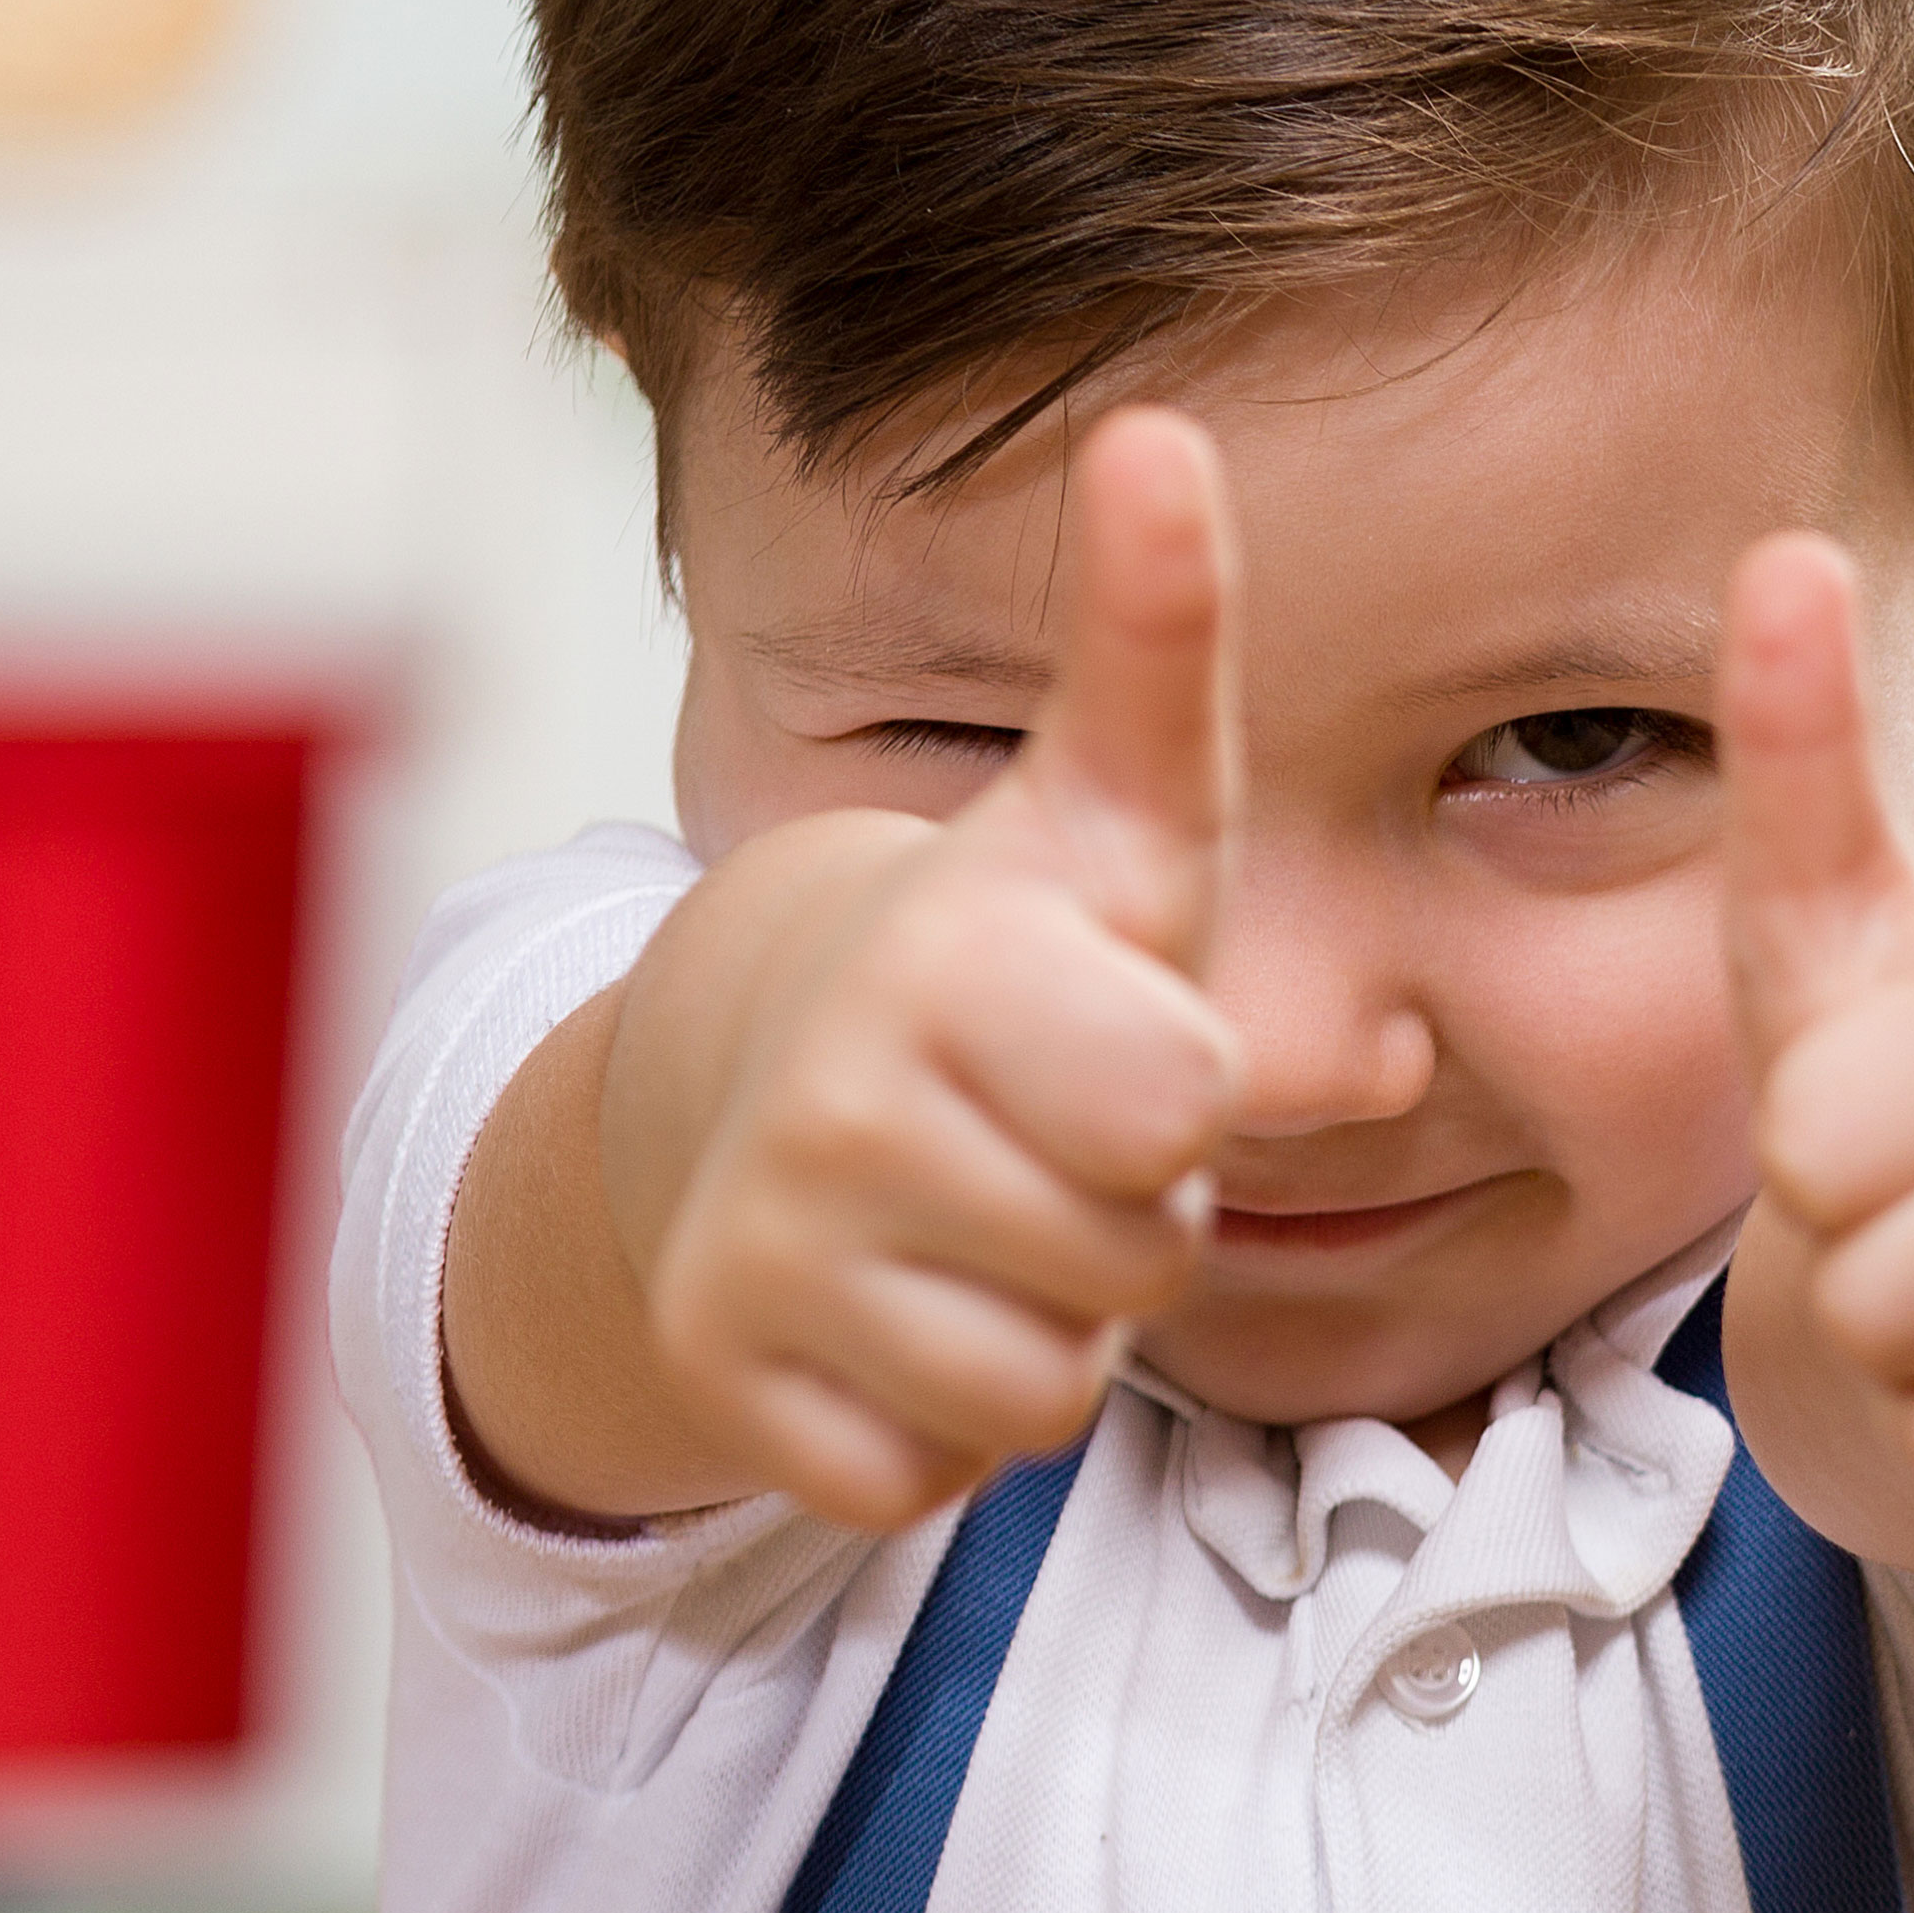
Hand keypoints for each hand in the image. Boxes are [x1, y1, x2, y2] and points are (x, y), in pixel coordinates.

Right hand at [584, 412, 1242, 1530]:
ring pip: (1038, 1396)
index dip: (1185, 1100)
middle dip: (1127, 1225)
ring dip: (1044, 1331)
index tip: (1116, 1035)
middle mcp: (835, 1111)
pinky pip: (922, 1479)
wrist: (731, 1077)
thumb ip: (1158, 647)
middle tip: (1053, 1141)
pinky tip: (898, 1314)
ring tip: (986, 1222)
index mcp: (945, 963)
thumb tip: (1161, 434)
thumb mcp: (1103, 816)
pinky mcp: (728, 1390)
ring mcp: (766, 1259)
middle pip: (1130, 1269)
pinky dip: (933, 1425)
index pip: (1178, 1107)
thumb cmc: (999, 955)